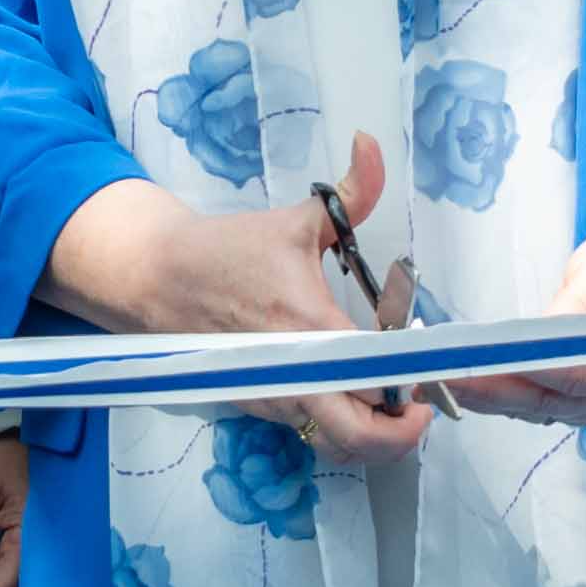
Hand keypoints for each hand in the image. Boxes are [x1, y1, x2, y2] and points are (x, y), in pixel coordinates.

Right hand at [60, 135, 430, 464]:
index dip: (413, 384)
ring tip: (391, 397)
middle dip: (402, 433)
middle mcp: (294, 376)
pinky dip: (341, 422)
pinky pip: (313, 430)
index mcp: (310, 329)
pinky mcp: (262, 407)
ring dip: (373, 432)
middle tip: (421, 402)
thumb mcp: (295, 219)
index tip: (430, 369)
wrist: (156, 280)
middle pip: (361, 439)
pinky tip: (352, 390)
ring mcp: (276, 398)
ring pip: (338, 442)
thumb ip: (352, 192)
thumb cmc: (226, 252)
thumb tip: (373, 144)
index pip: (377, 381)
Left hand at [446, 195, 585, 425]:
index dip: (527, 373)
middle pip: (548, 401)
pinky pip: (531, 405)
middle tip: (438, 377)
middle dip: (490, 390)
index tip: (481, 364)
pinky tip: (461, 384)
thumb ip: (584, 304)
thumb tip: (548, 331)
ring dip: (485, 398)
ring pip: (534, 408)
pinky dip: (495, 396)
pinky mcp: (574, 401)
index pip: (578, 377)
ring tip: (436, 383)